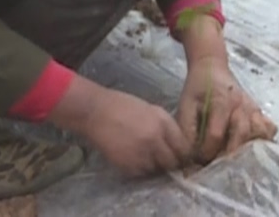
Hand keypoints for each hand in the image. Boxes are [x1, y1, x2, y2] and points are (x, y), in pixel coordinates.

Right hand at [77, 86, 193, 176]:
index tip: (181, 156)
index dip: (184, 154)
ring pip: (157, 170)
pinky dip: (140, 168)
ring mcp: (141, 155)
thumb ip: (167, 126)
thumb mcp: (151, 109)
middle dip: (170, 162)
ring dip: (154, 166)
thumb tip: (177, 143)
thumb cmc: (122, 105)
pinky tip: (133, 157)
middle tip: (164, 159)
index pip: (184, 148)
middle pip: (172, 162)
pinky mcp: (128, 165)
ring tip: (145, 156)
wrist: (95, 112)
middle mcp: (155, 140)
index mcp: (163, 123)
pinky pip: (141, 173)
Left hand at [176, 56, 278, 163]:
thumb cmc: (197, 87)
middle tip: (217, 165)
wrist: (212, 66)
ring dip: (248, 149)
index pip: (216, 134)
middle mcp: (241, 105)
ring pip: (259, 132)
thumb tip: (189, 154)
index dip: (206, 151)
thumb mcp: (185, 104)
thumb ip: (186, 128)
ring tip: (235, 158)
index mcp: (221, 101)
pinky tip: (252, 148)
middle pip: (241, 135)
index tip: (198, 159)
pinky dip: (263, 140)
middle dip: (228, 154)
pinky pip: (269, 128)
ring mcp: (253, 108)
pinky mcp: (259, 111)